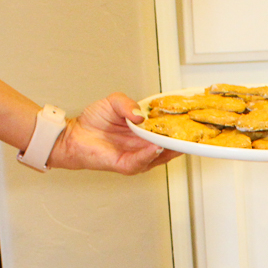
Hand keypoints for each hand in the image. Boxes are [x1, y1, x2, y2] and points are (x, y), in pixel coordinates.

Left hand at [49, 94, 179, 174]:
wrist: (75, 135)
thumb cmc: (94, 121)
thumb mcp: (114, 103)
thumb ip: (127, 104)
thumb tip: (141, 114)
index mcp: (145, 132)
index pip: (167, 131)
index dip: (179, 126)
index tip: (190, 119)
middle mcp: (144, 146)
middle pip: (169, 146)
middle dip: (181, 140)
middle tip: (193, 132)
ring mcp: (137, 157)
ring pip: (159, 156)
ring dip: (169, 149)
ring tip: (177, 140)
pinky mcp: (126, 165)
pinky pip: (141, 161)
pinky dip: (149, 155)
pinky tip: (155, 147)